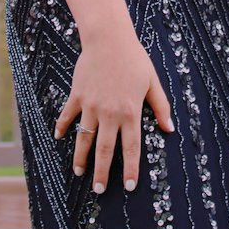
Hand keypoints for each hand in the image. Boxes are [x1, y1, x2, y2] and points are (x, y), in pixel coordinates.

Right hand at [53, 23, 172, 193]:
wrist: (109, 39)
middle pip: (105, 150)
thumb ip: (160, 107)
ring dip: (81, 157)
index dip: (132, 168)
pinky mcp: (78, 95)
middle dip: (102, 172)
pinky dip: (63, 127)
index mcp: (130, 112)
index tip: (130, 186)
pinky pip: (68, 115)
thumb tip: (169, 128)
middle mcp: (110, 113)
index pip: (132, 147)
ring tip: (79, 172)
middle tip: (99, 189)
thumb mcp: (152, 82)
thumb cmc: (134, 59)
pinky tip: (59, 137)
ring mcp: (91, 105)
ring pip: (84, 138)